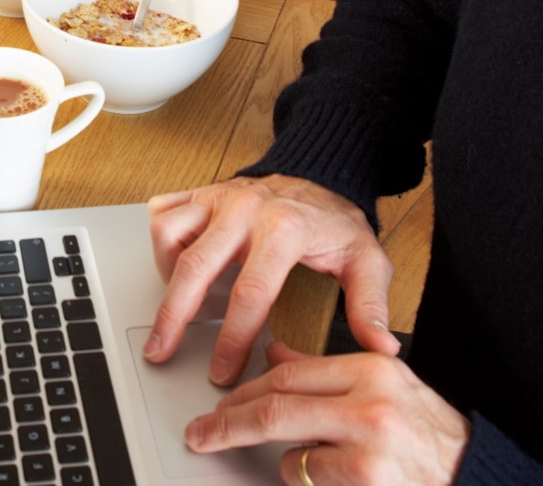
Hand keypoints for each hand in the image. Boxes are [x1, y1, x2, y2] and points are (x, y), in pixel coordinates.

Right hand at [146, 175, 399, 384]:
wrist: (321, 172)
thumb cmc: (337, 222)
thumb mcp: (366, 261)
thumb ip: (370, 306)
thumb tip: (382, 348)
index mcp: (284, 229)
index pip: (250, 293)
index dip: (232, 339)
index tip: (222, 370)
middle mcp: (245, 208)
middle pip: (194, 268)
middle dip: (173, 317)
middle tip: (160, 351)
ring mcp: (219, 197)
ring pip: (170, 235)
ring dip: (165, 274)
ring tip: (172, 305)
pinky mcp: (204, 192)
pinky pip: (164, 213)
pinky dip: (162, 242)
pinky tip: (173, 268)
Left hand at [187, 341, 467, 485]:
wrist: (477, 476)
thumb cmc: (431, 438)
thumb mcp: (384, 391)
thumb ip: (327, 373)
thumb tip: (274, 356)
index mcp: (373, 369)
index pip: (288, 373)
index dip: (245, 391)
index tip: (220, 405)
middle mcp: (371, 400)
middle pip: (276, 405)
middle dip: (229, 422)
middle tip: (201, 434)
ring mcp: (369, 442)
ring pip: (290, 449)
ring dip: (288, 462)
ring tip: (321, 467)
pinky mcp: (367, 478)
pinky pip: (310, 478)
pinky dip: (311, 482)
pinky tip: (342, 480)